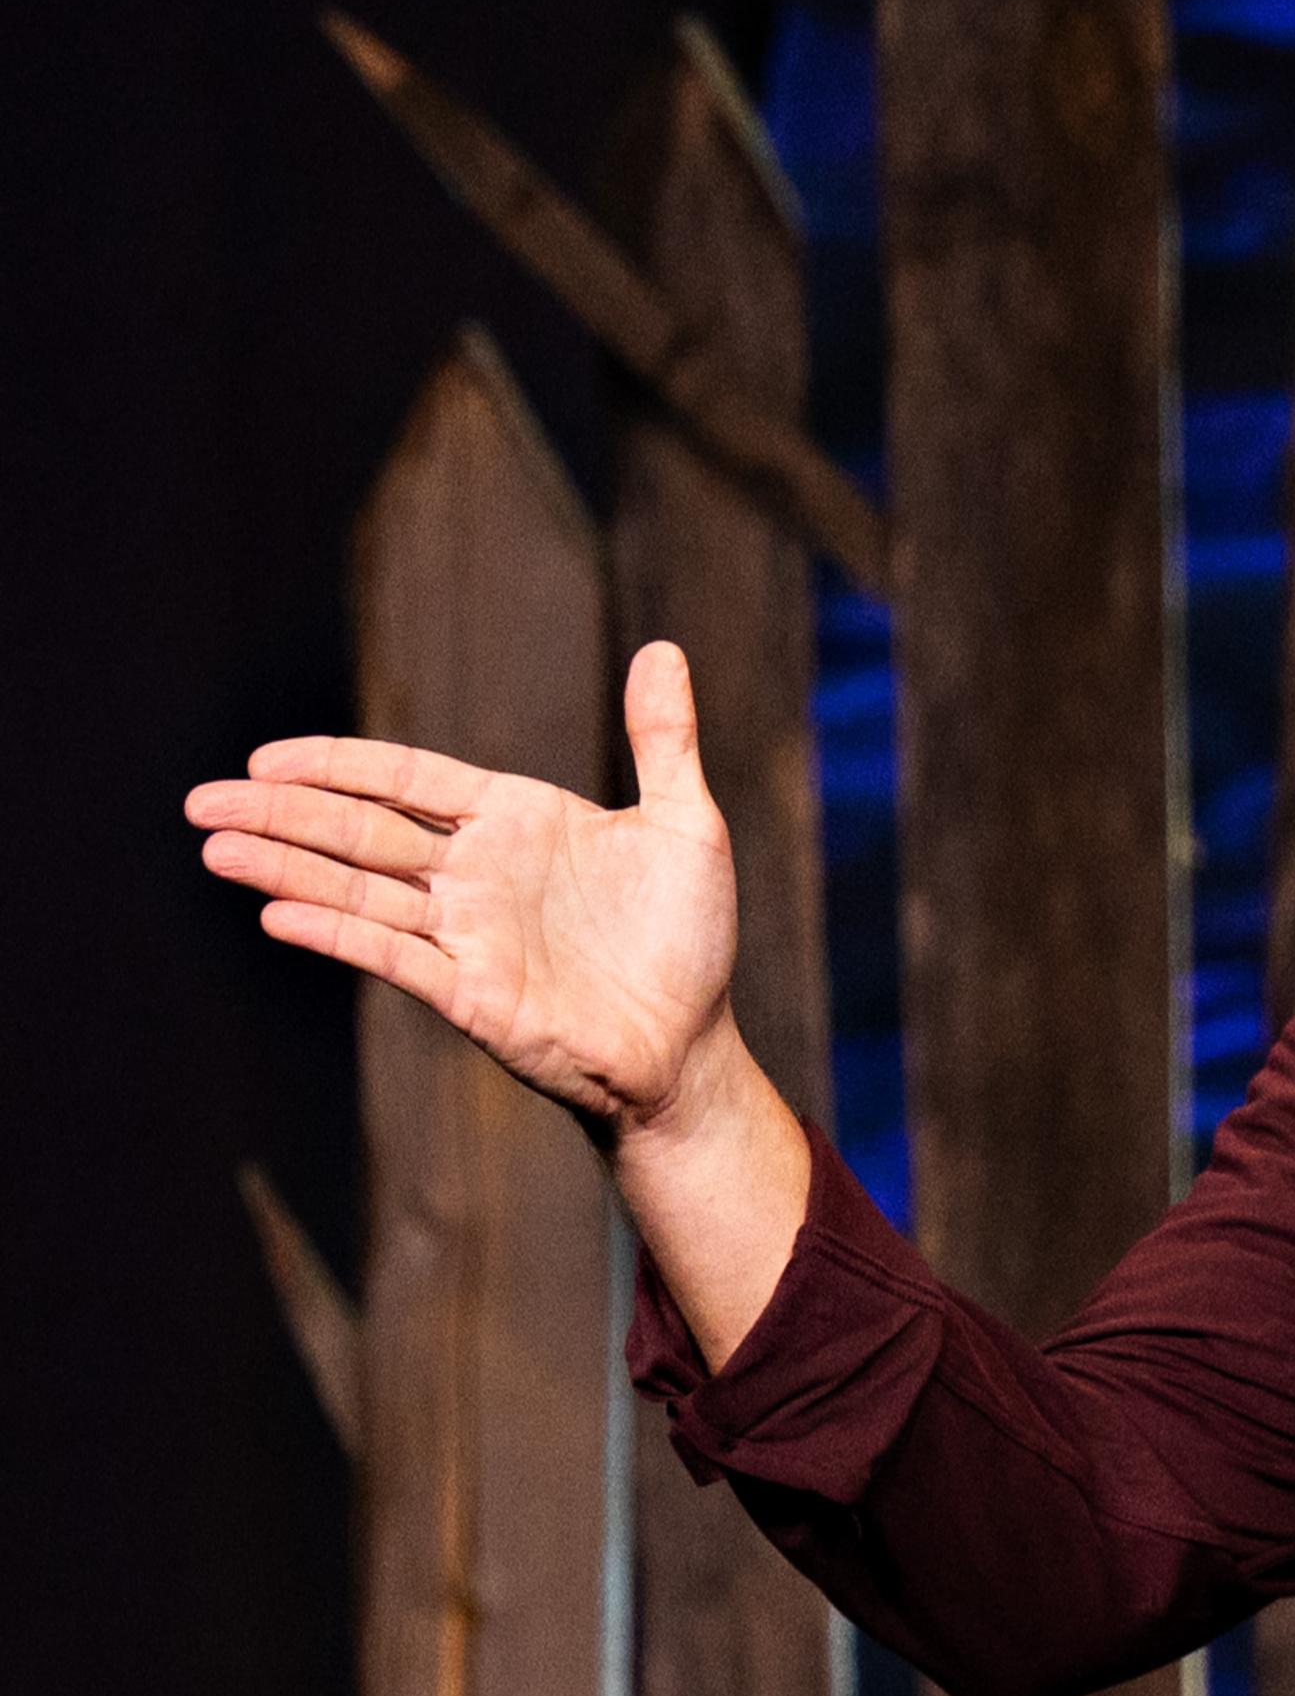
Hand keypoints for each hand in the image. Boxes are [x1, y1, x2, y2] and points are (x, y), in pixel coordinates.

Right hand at [187, 639, 738, 1134]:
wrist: (692, 1046)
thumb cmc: (688, 940)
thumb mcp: (687, 827)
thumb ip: (663, 740)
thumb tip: (664, 649)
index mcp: (515, 821)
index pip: (407, 779)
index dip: (338, 764)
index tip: (267, 757)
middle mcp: (477, 873)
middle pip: (362, 830)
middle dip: (283, 812)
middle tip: (202, 799)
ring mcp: (468, 935)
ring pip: (359, 889)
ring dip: (287, 869)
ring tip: (215, 847)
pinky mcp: (473, 994)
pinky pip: (395, 955)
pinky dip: (340, 933)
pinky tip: (279, 914)